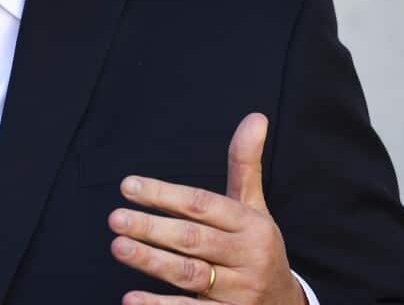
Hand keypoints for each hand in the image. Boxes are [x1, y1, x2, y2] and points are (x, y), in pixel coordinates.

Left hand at [107, 113, 307, 304]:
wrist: (286, 304)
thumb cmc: (257, 247)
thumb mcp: (255, 207)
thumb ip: (245, 164)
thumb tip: (255, 117)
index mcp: (251, 225)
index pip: (203, 205)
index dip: (165, 194)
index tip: (128, 186)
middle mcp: (246, 257)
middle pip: (194, 240)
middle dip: (153, 228)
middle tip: (116, 218)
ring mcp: (238, 292)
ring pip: (190, 274)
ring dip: (151, 262)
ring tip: (118, 247)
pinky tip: (130, 298)